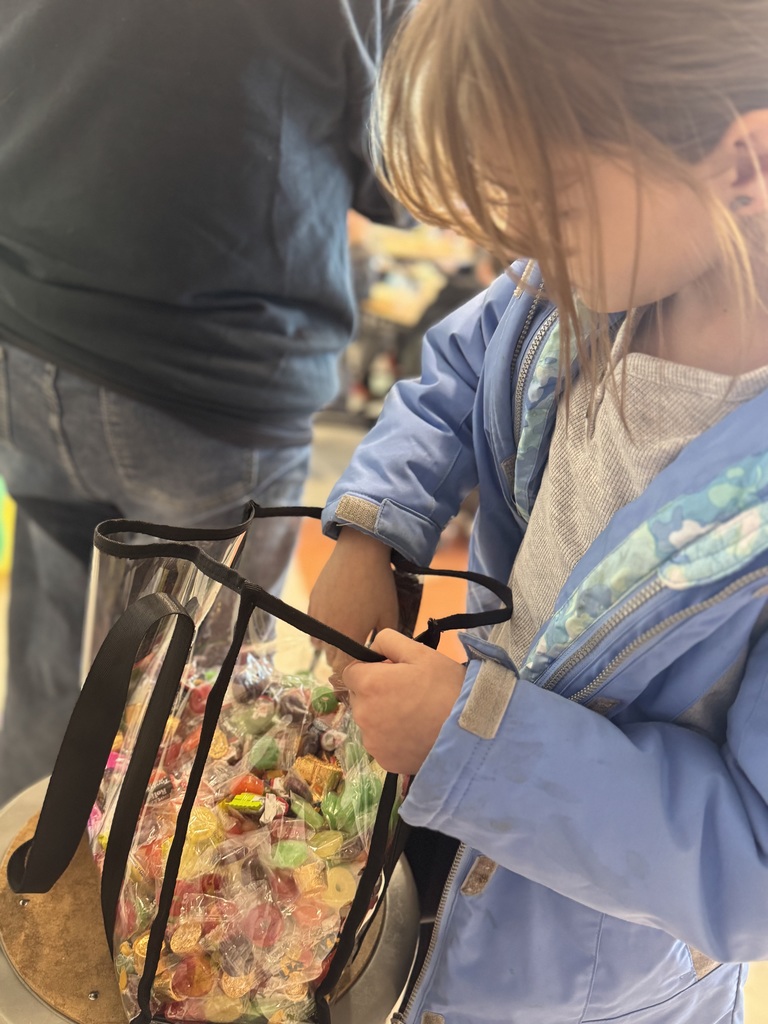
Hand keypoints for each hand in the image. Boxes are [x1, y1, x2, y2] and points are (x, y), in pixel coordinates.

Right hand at [308, 527, 398, 674]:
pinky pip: (313, 627)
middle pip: (331, 659)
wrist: (359, 553)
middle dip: (343, 660)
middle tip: (357, 652)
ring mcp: (317, 617)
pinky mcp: (311, 603)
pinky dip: (323, 629)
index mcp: (349, 637)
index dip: (352, 673)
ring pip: (320, 645)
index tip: (361, 670)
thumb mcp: (388, 614)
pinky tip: (337, 619)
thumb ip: (384, 640)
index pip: (344, 669)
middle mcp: (329, 631)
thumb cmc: (378, 585)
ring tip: (346, 635)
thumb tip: (382, 657)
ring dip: (331, 646)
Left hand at [343, 628, 466, 774]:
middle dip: (376, 692)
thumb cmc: (446, 687)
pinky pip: (381, 744)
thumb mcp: (421, 652)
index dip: (371, 669)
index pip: (351, 672)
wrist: (469, 732)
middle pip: (360, 697)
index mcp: (368, 684)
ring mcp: (372, 742)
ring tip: (415, 716)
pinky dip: (392, 739)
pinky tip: (415, 734)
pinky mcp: (384, 761)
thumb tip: (371, 647)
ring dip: (383, 716)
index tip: (392, 673)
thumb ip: (388, 641)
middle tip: (408, 693)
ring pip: (369, 722)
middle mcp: (362, 714)